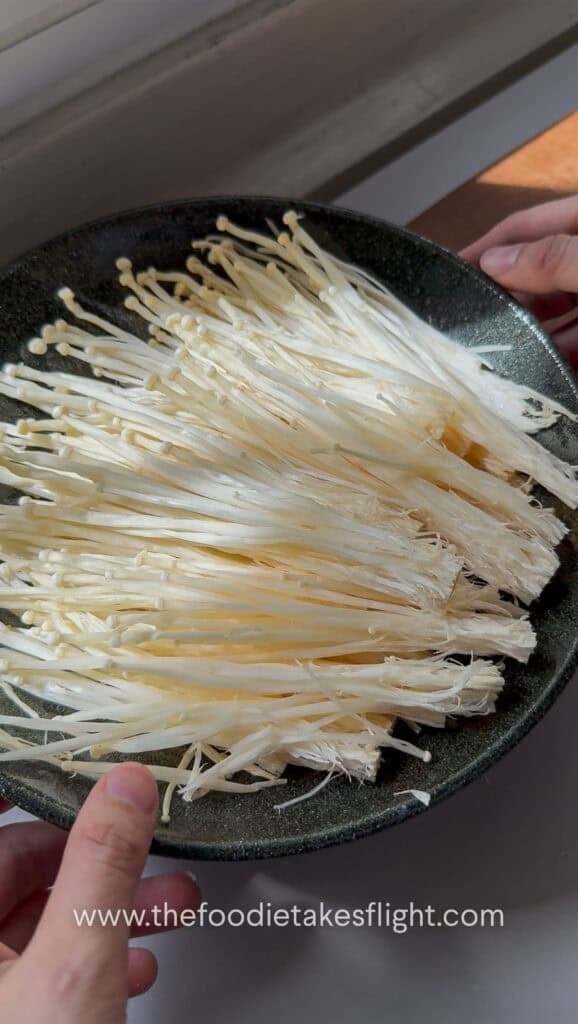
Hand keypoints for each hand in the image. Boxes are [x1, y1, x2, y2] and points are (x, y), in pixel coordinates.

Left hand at [0, 763, 199, 1021]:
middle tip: (142, 836)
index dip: (28, 783)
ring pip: (46, 919)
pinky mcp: (19, 1018)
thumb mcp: (75, 964)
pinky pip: (51, 969)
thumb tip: (126, 787)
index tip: (70, 761)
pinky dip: (100, 957)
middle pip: (24, 868)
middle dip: (98, 855)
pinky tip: (139, 963)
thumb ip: (102, 868)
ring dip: (114, 905)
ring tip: (172, 900)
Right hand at [460, 195, 577, 367]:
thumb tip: (492, 262)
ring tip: (499, 356)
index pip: (525, 227)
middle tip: (468, 323)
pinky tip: (542, 371)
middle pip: (538, 271)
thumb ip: (552, 260)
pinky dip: (561, 354)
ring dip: (532, 334)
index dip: (487, 247)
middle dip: (506, 297)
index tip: (449, 272)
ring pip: (559, 310)